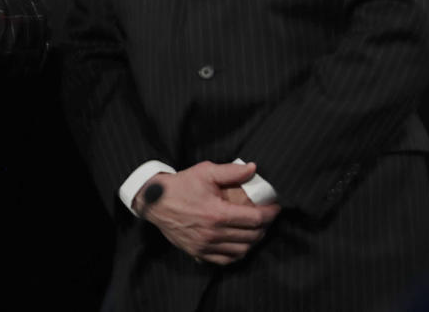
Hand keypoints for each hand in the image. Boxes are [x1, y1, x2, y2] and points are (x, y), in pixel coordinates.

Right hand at [137, 161, 279, 265]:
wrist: (153, 201)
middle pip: (252, 236)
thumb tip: (253, 168)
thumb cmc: (180, 185)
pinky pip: (225, 260)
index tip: (275, 207)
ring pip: (241, 250)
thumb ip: (231, 171)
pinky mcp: (197, 252)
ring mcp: (205, 245)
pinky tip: (239, 243)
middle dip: (264, 226)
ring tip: (254, 230)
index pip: (255, 218)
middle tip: (265, 217)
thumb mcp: (204, 172)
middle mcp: (213, 233)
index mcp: (217, 213)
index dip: (270, 213)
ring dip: (253, 241)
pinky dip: (237, 254)